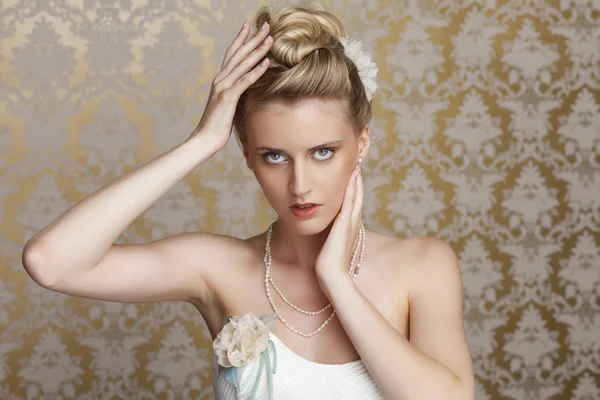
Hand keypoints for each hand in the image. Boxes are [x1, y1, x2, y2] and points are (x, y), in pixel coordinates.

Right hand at [187, 21, 272, 150]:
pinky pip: (244, 81)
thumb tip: (247, 89)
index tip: (249, 25)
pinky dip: (256, 71)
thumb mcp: (228, 105)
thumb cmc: (217, 125)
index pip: (231, 54)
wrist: (205, 138)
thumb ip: (235, 93)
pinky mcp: (228, 98)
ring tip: (270, 38)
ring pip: (243, 64)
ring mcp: (223, 87)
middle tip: (266, 25)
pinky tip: (266, 62)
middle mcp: (220, 79)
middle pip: (239, 54)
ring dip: (258, 50)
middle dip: (253, 38)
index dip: (241, 39)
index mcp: (220, 80)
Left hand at [315, 159, 363, 286]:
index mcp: (349, 229)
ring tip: (357, 164)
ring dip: (356, 180)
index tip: (352, 175)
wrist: (332, 277)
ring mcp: (350, 223)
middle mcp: (352, 224)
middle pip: (357, 197)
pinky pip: (350, 201)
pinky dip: (352, 188)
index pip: (353, 204)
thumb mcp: (330, 249)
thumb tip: (326, 238)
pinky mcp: (344, 224)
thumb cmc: (329, 267)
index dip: (354, 189)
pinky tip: (351, 177)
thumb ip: (330, 241)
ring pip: (355, 196)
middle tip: (358, 164)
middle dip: (357, 181)